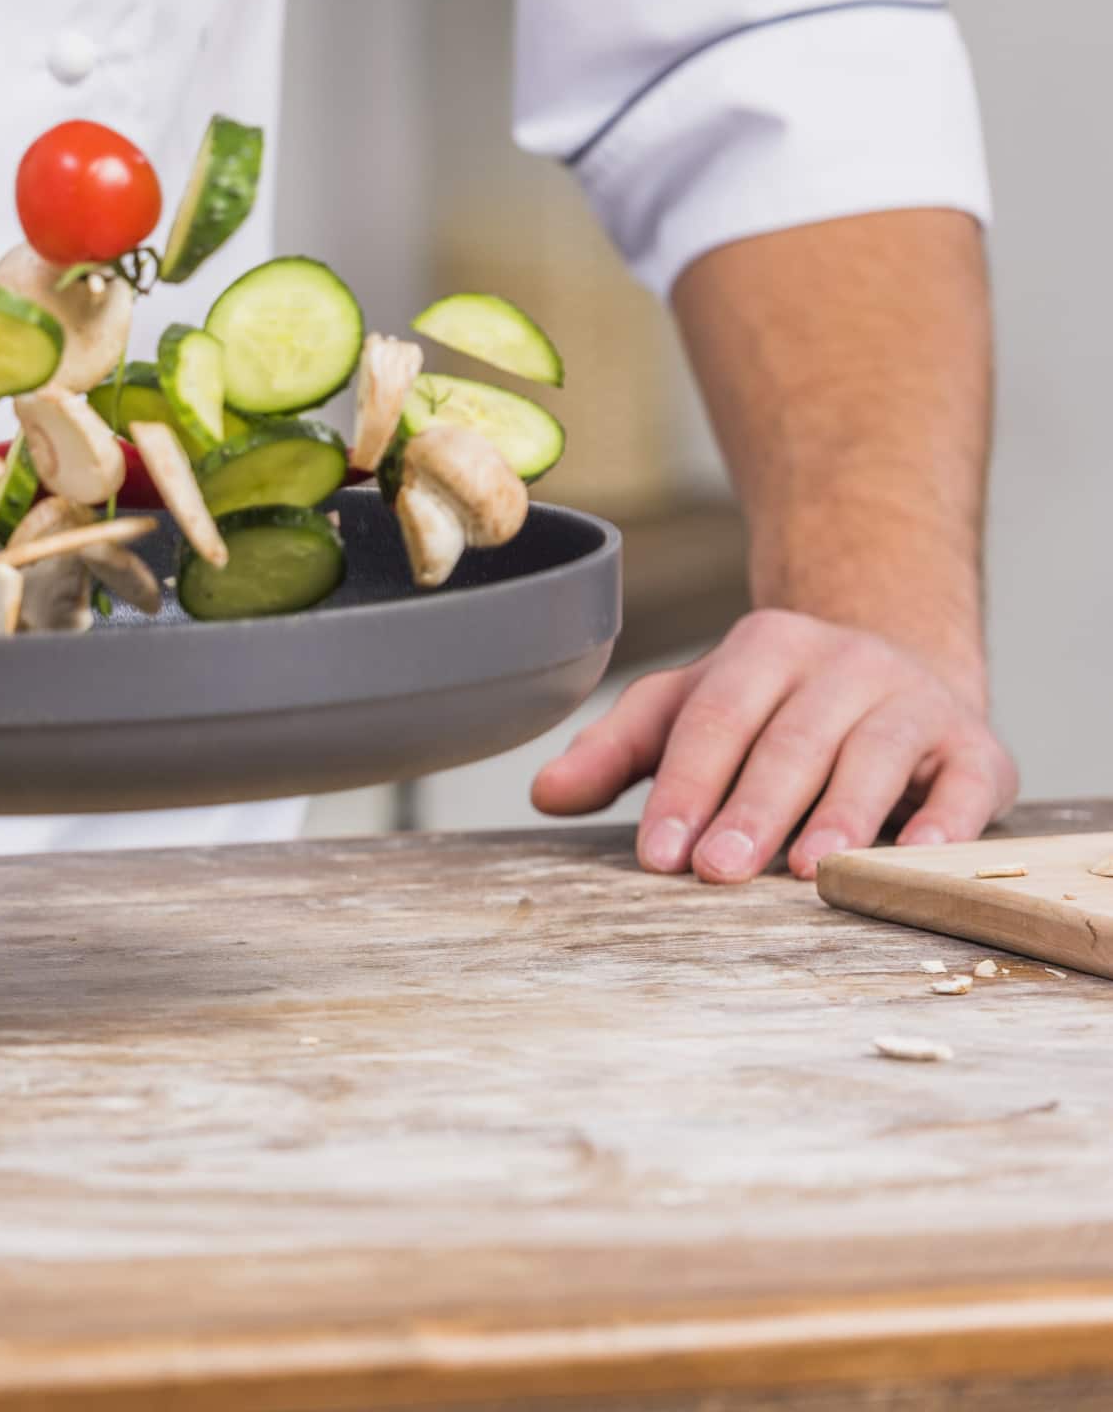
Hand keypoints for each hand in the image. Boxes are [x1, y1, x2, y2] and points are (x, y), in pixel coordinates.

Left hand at [529, 608, 1014, 881]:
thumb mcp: (691, 709)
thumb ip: (618, 749)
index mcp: (764, 648)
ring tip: (808, 871)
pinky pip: (966, 785)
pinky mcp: (977, 747)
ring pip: (873, 758)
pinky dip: (944, 823)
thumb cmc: (773, 708)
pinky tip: (916, 859)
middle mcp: (843, 664)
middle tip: (716, 872)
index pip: (713, 720)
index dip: (685, 788)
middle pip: (790, 741)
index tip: (657, 854)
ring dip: (841, 817)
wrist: (898, 668)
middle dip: (751, 810)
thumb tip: (543, 793)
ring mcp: (915, 701)